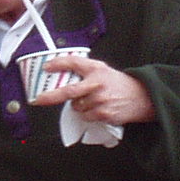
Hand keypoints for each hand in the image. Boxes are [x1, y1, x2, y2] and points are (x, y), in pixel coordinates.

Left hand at [26, 54, 155, 126]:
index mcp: (96, 70)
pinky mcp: (103, 114)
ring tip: (92, 101)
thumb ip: (84, 70)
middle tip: (39, 99)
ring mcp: (100, 100)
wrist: (141, 97)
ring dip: (78, 106)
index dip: (58, 64)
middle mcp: (97, 84)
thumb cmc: (119, 84)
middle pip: (68, 92)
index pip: (74, 63)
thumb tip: (62, 71)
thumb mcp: (103, 70)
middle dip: (51, 96)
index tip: (46, 67)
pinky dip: (87, 114)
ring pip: (76, 107)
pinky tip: (97, 108)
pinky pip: (85, 117)